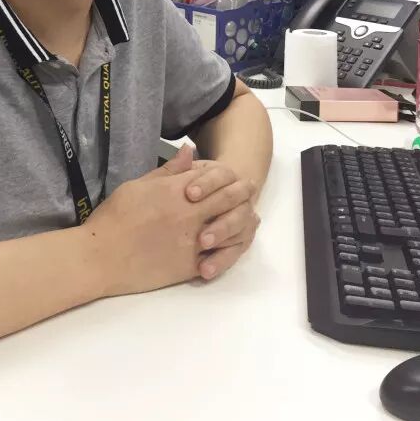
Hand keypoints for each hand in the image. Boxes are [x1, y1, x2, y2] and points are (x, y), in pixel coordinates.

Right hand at [84, 146, 255, 296]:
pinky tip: (234, 244)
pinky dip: (230, 248)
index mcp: (176, 191)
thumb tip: (189, 152)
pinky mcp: (189, 265)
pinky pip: (219, 255)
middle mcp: (189, 214)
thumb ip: (167, 171)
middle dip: (241, 193)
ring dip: (243, 221)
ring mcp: (192, 241)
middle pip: (227, 200)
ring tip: (250, 217)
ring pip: (229, 228)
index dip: (228, 176)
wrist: (102, 257)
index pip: (213, 178)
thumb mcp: (138, 185)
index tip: (237, 175)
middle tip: (250, 189)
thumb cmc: (114, 217)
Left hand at [183, 150, 259, 279]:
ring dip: (223, 238)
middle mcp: (239, 195)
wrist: (203, 201)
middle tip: (199, 233)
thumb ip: (177, 168)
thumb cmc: (188, 188)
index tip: (189, 195)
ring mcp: (242, 218)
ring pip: (241, 227)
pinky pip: (236, 251)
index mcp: (224, 175)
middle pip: (235, 202)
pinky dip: (221, 261)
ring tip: (202, 249)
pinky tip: (204, 270)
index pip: (221, 176)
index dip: (207, 184)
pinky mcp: (239, 241)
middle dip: (219, 217)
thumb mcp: (179, 178)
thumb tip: (185, 150)